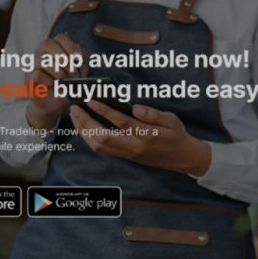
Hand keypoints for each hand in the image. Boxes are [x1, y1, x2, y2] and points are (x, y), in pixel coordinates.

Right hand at [23, 33, 87, 131]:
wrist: (55, 104)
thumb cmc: (67, 85)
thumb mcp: (80, 73)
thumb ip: (82, 61)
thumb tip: (79, 55)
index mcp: (55, 49)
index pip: (60, 37)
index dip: (71, 46)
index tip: (79, 58)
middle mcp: (41, 53)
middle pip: (48, 43)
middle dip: (63, 57)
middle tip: (72, 71)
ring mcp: (33, 65)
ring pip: (43, 60)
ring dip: (57, 71)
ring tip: (63, 80)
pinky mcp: (28, 78)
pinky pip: (37, 75)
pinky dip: (48, 81)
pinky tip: (51, 86)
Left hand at [71, 99, 213, 176]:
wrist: (182, 158)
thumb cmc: (176, 135)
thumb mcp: (172, 120)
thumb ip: (153, 114)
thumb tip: (135, 108)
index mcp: (147, 136)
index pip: (122, 122)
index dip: (105, 111)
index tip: (92, 100)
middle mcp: (134, 147)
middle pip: (104, 137)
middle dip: (86, 122)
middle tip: (75, 108)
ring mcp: (128, 154)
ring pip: (99, 146)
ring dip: (84, 131)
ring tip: (75, 116)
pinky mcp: (125, 156)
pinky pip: (103, 149)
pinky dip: (90, 138)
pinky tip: (84, 127)